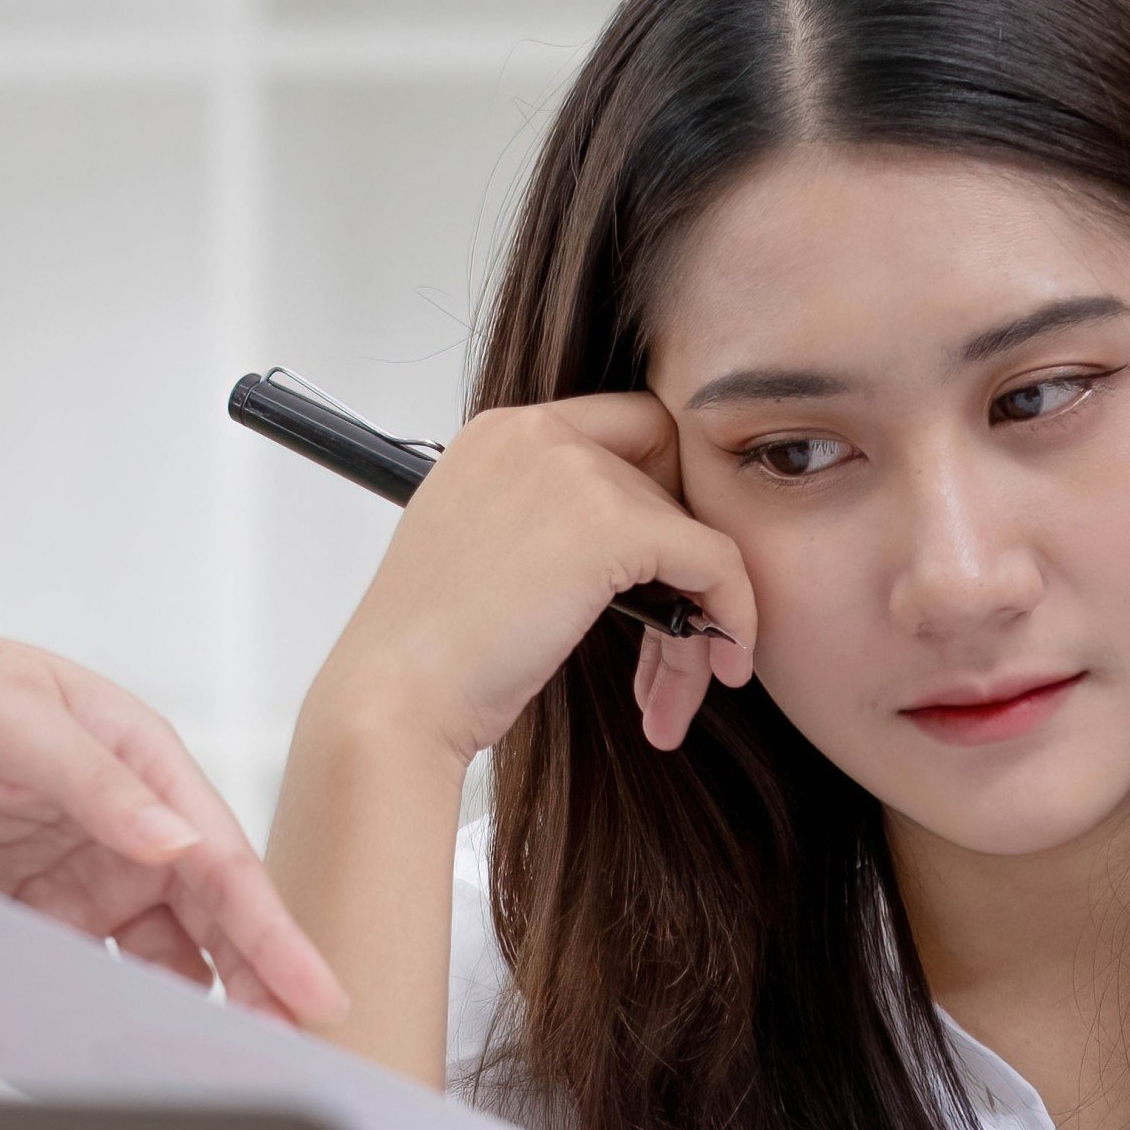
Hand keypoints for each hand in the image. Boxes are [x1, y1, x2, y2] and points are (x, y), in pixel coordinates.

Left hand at [0, 622, 345, 1025]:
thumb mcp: (19, 720)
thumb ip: (97, 782)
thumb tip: (175, 843)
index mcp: (151, 769)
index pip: (228, 865)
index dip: (276, 936)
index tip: (317, 995)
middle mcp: (134, 832)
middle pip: (211, 926)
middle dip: (252, 990)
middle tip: (281, 1058)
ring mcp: (87, 879)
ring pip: (158, 961)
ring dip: (181, 1013)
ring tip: (203, 1073)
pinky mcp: (37, 914)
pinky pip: (82, 973)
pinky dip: (102, 1012)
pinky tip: (110, 1051)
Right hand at [302, 395, 759, 766]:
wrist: (396, 699)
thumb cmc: (430, 655)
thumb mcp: (483, 554)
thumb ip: (546, 520)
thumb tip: (625, 547)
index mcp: (500, 434)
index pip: (627, 430)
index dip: (661, 499)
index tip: (664, 573)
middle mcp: (537, 433)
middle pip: (666, 486)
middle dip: (680, 574)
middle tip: (678, 645)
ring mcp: (575, 472)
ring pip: (692, 533)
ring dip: (699, 618)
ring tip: (675, 689)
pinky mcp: (611, 526)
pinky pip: (715, 560)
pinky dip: (733, 613)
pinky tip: (719, 666)